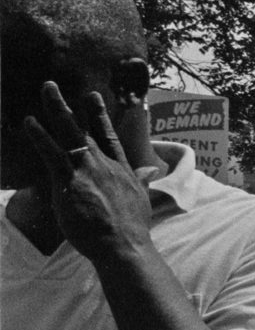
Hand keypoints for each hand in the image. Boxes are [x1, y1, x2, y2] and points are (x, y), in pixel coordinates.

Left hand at [21, 84, 153, 261]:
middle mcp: (104, 164)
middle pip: (86, 128)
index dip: (99, 116)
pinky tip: (29, 122)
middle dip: (69, 105)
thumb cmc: (132, 228)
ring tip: (46, 90)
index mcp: (121, 169)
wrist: (123, 244)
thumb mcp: (142, 199)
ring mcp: (88, 170)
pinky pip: (52, 152)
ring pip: (70, 133)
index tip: (93, 97)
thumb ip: (142, 181)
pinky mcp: (70, 180)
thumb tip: (151, 171)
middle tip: (53, 85)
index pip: (108, 136)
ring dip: (56, 109)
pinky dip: (40, 136)